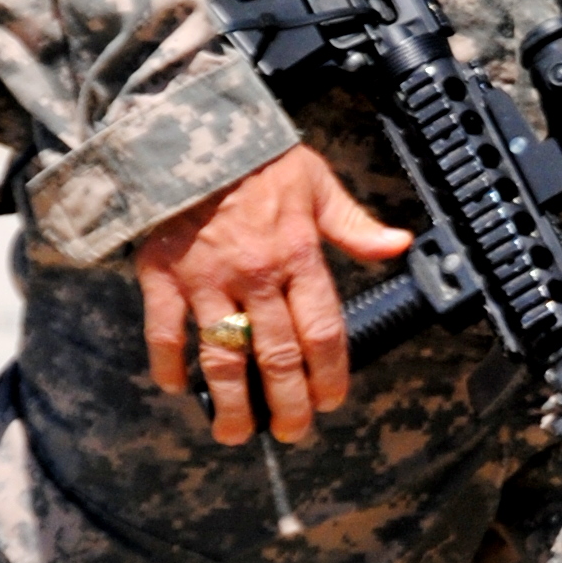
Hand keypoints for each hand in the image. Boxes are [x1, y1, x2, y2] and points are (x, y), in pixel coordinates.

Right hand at [137, 148, 411, 449]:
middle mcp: (255, 275)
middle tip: (293, 432)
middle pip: (277, 357)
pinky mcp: (162, 276)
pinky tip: (178, 389)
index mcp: (297, 255)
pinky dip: (168, 364)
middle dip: (288, 404)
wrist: (189, 128)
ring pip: (223, 357)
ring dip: (232, 403)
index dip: (329, 375)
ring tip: (236, 434)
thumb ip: (354, 224)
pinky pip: (163, 331)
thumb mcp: (317, 183)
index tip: (330, 401)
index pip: (322, 331)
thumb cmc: (259, 158)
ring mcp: (206, 280)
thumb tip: (399, 245)